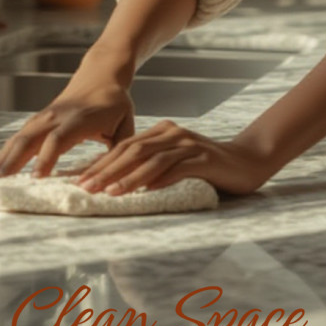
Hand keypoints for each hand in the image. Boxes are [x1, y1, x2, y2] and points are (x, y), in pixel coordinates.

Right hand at [0, 61, 135, 178]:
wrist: (100, 76)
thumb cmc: (115, 104)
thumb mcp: (125, 124)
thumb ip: (119, 151)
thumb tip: (110, 179)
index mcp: (79, 119)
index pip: (58, 139)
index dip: (46, 158)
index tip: (36, 179)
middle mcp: (56, 117)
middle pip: (29, 139)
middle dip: (13, 163)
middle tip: (0, 187)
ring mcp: (43, 118)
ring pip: (18, 140)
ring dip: (2, 161)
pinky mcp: (36, 121)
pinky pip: (16, 139)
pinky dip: (4, 156)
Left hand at [76, 121, 272, 196]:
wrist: (247, 161)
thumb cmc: (207, 167)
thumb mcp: (174, 163)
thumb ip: (150, 166)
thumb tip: (114, 183)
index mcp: (163, 132)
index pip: (124, 147)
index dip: (100, 163)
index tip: (78, 180)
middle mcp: (173, 134)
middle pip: (132, 151)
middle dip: (106, 171)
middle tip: (85, 188)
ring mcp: (189, 144)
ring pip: (151, 160)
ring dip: (127, 177)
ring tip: (109, 193)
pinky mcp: (203, 158)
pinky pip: (177, 168)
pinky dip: (159, 179)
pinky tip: (145, 191)